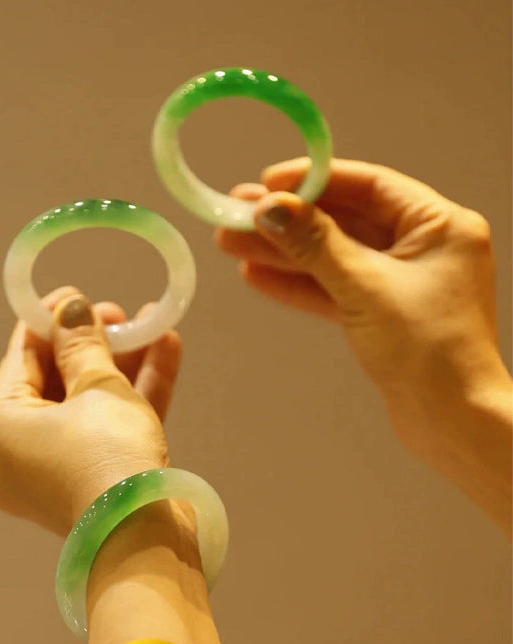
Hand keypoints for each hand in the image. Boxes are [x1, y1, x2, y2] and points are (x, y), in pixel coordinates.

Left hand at [0, 286, 182, 534]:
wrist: (146, 543)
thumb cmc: (108, 458)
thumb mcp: (97, 389)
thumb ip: (82, 344)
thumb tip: (70, 308)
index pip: (19, 359)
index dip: (48, 321)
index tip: (75, 293)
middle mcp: (17, 454)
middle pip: (54, 382)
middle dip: (91, 344)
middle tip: (118, 314)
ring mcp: (54, 473)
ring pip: (86, 406)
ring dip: (119, 366)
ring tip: (149, 324)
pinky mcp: (90, 485)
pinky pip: (105, 431)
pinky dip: (131, 398)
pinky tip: (165, 352)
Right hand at [216, 157, 510, 453]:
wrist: (450, 422)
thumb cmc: (430, 352)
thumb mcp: (364, 288)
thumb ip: (315, 245)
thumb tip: (271, 208)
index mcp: (438, 225)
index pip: (368, 186)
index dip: (315, 181)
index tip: (268, 182)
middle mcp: (422, 247)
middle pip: (342, 221)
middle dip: (288, 220)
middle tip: (237, 213)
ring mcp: (399, 282)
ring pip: (331, 257)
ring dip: (283, 252)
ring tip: (232, 243)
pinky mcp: (380, 313)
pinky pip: (333, 288)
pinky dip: (298, 283)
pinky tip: (257, 274)